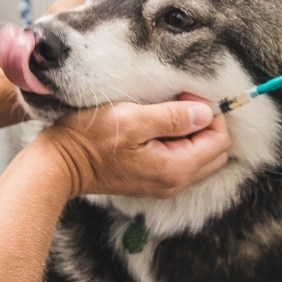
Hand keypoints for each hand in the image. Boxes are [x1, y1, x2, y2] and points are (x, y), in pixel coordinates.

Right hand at [37, 97, 229, 199]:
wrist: (62, 165)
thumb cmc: (91, 139)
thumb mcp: (132, 119)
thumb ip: (173, 117)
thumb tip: (205, 113)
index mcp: (175, 168)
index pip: (219, 140)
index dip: (208, 113)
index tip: (183, 96)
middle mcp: (175, 182)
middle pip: (216, 152)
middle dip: (206, 124)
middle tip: (178, 103)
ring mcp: (165, 185)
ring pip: (202, 158)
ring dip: (193, 134)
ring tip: (165, 114)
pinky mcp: (154, 181)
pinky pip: (183, 163)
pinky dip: (181, 144)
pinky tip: (158, 129)